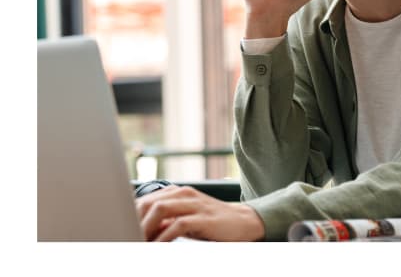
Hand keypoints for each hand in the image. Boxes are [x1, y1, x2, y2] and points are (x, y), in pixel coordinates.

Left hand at [135, 185, 264, 241]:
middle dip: (133, 222)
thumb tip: (141, 230)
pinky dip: (164, 237)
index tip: (119, 231)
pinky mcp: (203, 217)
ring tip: (137, 243)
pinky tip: (157, 247)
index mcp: (177, 192)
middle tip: (124, 239)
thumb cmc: (211, 223)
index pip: (144, 199)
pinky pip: (178, 225)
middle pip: (148, 202)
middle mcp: (184, 193)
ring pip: (160, 209)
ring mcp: (194, 204)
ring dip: (145, 228)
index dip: (129, 216)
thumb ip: (165, 221)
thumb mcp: (184, 219)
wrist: (242, 222)